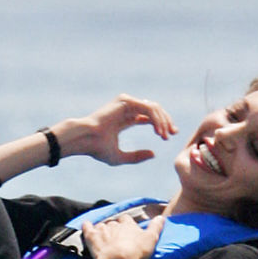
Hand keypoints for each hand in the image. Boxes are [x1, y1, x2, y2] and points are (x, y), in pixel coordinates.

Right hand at [55, 94, 176, 165]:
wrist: (85, 139)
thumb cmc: (97, 149)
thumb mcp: (119, 157)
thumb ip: (136, 156)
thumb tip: (154, 153)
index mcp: (124, 119)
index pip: (148, 117)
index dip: (161, 125)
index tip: (170, 136)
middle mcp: (126, 109)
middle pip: (154, 110)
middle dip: (166, 121)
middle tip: (172, 134)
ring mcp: (125, 103)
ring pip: (153, 107)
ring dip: (162, 121)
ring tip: (165, 135)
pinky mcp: (126, 101)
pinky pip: (148, 107)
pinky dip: (156, 118)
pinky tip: (158, 130)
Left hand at [82, 215, 164, 258]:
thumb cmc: (136, 251)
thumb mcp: (151, 239)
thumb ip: (156, 227)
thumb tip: (161, 217)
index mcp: (128, 224)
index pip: (126, 219)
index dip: (126, 224)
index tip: (127, 229)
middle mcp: (114, 224)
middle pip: (113, 223)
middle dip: (114, 229)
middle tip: (116, 238)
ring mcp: (102, 230)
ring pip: (101, 226)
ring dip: (102, 230)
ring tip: (104, 238)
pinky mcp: (92, 237)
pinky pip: (87, 227)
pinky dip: (86, 226)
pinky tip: (86, 226)